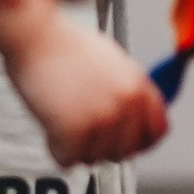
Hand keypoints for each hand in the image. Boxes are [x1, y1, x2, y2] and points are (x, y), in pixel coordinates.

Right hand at [0, 0, 169, 166]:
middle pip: (125, 151)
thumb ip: (126, 92)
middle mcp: (127, 102)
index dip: (139, 142)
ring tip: (63, 121)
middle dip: (102, 147)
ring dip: (76, 147)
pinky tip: (51, 127)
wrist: (35, 34)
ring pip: (95, 158)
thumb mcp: (112, 63)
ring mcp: (104, 117)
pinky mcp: (76, 130)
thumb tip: (132, 120)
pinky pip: (69, 159)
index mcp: (139, 84)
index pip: (157, 130)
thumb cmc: (64, 44)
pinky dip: (56, 148)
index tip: (124, 144)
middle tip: (83, 133)